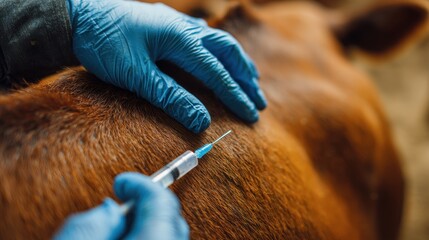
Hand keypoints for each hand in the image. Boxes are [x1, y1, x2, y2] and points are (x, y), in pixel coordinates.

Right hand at [54, 173, 188, 239]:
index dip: (139, 183)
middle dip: (148, 202)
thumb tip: (109, 207)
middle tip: (122, 201)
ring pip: (168, 231)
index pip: (160, 199)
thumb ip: (88, 224)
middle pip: (170, 215)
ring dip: (149, 220)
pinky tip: (128, 238)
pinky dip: (150, 235)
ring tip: (121, 224)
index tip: (121, 183)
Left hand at [66, 0, 266, 132]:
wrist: (78, 15)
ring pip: (219, 42)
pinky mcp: (168, 25)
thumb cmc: (102, 43)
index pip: (216, 72)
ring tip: (252, 80)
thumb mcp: (135, 74)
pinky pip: (204, 36)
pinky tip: (220, 56)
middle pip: (227, 53)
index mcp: (179, 39)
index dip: (235, 95)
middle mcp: (185, 28)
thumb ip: (170, 97)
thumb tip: (201, 121)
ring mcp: (178, 24)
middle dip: (246, 78)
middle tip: (259, 100)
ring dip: (238, 63)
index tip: (251, 115)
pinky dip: (218, 50)